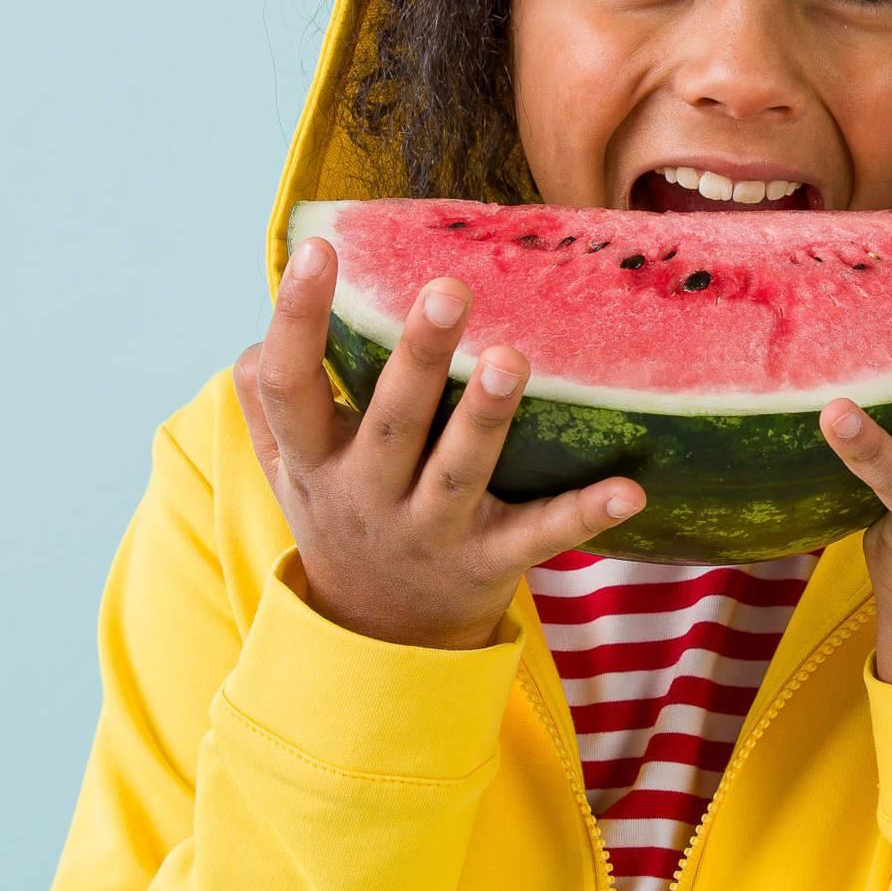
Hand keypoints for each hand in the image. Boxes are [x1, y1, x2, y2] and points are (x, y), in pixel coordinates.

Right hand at [232, 237, 648, 650]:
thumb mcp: (290, 468)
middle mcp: (368, 496)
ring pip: (458, 473)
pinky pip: (539, 536)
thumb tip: (262, 335)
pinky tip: (629, 488)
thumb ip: (267, 402)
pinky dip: (584, 514)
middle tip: (448, 290)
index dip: (298, 319)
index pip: (291, 386)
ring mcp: (430, 534)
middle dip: (418, 358)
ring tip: (511, 358)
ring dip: (486, 419)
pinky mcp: (489, 563)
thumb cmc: (343, 517)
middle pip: (391, 422)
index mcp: (316, 460)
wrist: (378, 639)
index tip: (320, 251)